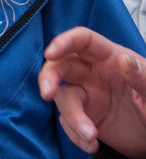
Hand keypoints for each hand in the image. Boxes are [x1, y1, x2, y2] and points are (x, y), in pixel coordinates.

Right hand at [39, 26, 145, 156]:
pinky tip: (91, 143)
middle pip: (61, 65)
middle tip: (47, 93)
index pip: (83, 41)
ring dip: (72, 117)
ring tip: (90, 136)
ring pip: (63, 97)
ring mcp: (86, 94)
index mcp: (110, 58)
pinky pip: (67, 121)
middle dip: (49, 76)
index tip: (50, 53)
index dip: (64, 42)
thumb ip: (141, 75)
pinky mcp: (83, 115)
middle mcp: (92, 73)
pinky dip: (75, 134)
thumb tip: (123, 59)